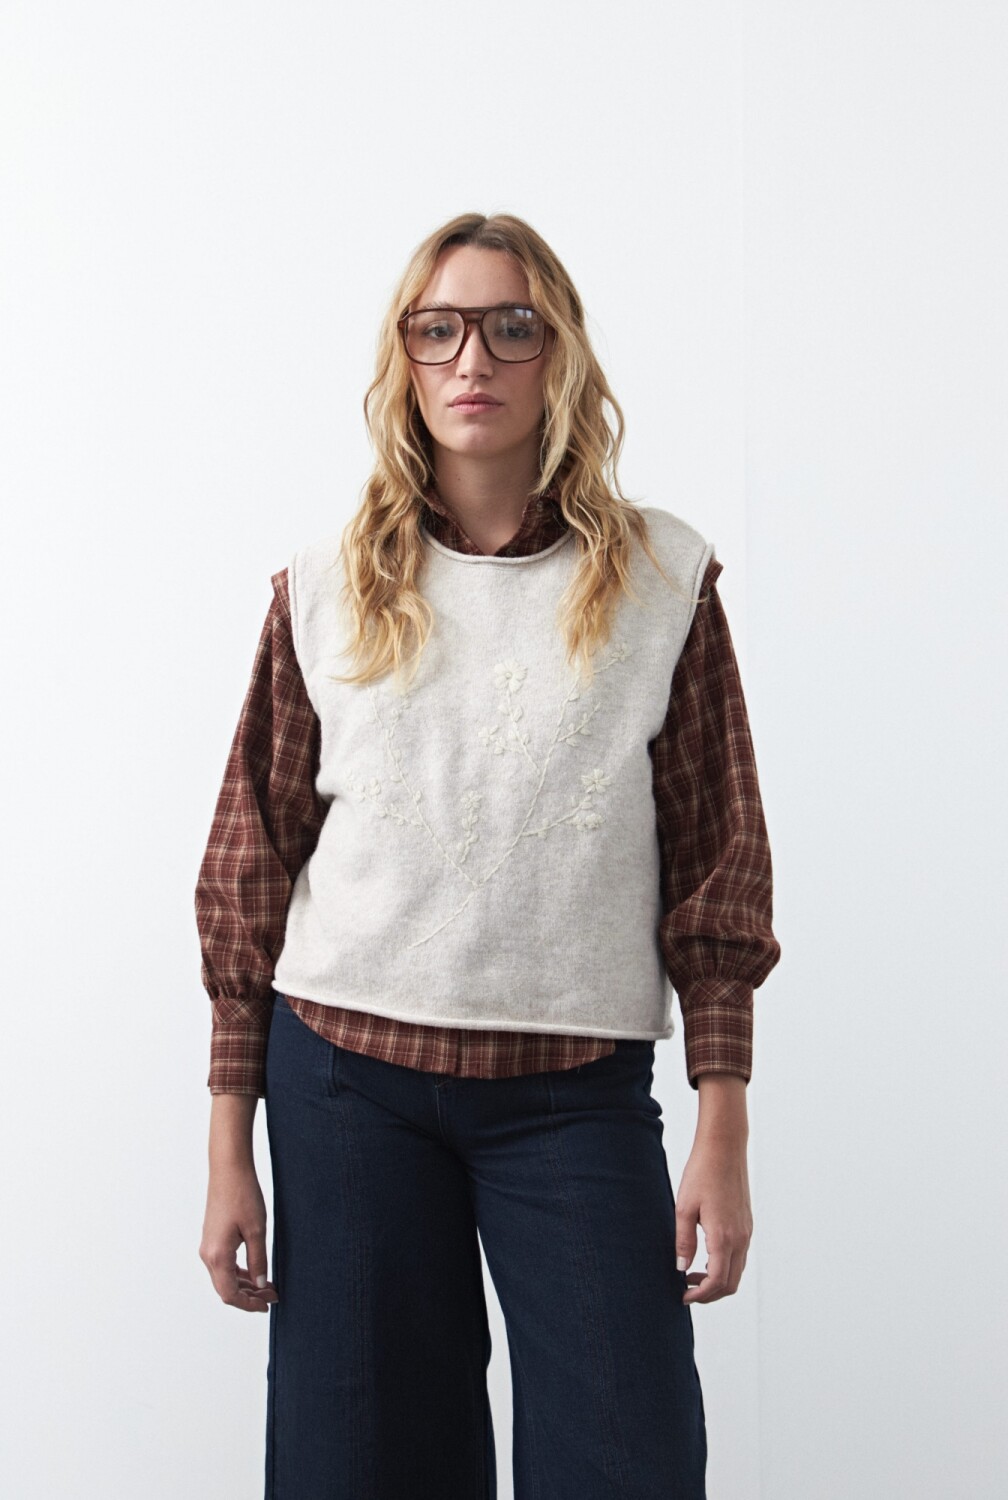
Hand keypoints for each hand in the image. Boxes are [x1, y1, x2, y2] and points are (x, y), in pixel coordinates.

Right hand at [199, 1159, 278, 1311]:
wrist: (228, 1170)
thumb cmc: (242, 1196)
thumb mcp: (257, 1231)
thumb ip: (258, 1260)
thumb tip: (261, 1284)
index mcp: (217, 1256)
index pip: (230, 1294)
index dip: (249, 1304)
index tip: (268, 1304)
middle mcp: (208, 1255)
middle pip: (226, 1289)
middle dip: (250, 1296)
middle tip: (273, 1295)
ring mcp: (208, 1246)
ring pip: (224, 1278)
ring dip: (245, 1285)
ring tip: (268, 1285)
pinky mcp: (212, 1238)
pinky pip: (223, 1265)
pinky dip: (239, 1273)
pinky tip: (255, 1271)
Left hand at [675, 1133, 752, 1304]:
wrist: (725, 1148)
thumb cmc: (702, 1173)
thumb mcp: (684, 1208)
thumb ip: (683, 1241)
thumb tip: (681, 1268)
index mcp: (724, 1237)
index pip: (717, 1281)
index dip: (700, 1295)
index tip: (683, 1296)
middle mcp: (740, 1238)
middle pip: (731, 1283)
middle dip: (709, 1294)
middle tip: (686, 1290)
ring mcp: (746, 1231)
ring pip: (737, 1271)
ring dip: (717, 1280)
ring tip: (692, 1274)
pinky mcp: (747, 1223)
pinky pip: (740, 1256)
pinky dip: (725, 1265)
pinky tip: (705, 1256)